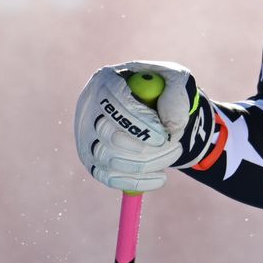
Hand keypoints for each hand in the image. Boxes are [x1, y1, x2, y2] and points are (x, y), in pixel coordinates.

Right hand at [72, 61, 222, 191]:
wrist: (154, 106)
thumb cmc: (162, 89)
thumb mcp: (176, 80)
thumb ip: (176, 95)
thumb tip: (169, 126)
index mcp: (106, 80)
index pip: (113, 104)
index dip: (138, 123)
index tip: (164, 136)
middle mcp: (88, 108)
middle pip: (108, 135)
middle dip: (145, 148)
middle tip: (175, 148)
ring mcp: (86, 136)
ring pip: (109, 159)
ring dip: (146, 164)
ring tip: (173, 154)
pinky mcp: (91, 160)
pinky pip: (109, 178)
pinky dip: (136, 182)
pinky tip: (160, 177)